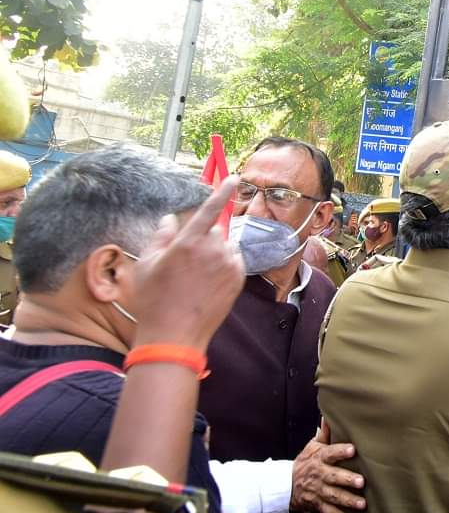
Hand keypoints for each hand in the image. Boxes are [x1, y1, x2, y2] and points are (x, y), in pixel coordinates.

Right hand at [131, 175, 244, 350]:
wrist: (175, 335)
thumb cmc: (154, 299)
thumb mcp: (147, 265)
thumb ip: (161, 236)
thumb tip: (172, 218)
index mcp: (189, 242)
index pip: (209, 209)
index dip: (222, 191)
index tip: (233, 178)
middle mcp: (213, 249)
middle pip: (214, 230)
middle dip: (203, 238)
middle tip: (186, 262)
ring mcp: (228, 264)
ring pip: (224, 246)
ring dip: (214, 252)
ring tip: (195, 277)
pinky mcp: (238, 278)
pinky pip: (232, 261)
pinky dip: (223, 265)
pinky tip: (206, 284)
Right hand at [291, 420, 365, 512]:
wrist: (284, 486)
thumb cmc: (304, 463)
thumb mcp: (312, 447)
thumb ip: (324, 433)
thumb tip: (329, 415)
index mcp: (319, 458)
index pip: (330, 453)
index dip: (340, 451)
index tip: (353, 450)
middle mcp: (319, 475)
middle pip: (333, 477)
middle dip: (347, 480)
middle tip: (361, 482)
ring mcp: (318, 491)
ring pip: (334, 496)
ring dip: (348, 501)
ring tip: (362, 504)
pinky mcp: (318, 505)